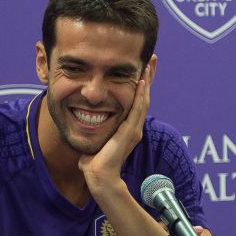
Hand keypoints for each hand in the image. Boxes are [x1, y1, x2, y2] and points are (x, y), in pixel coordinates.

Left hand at [79, 63, 154, 193]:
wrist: (98, 175)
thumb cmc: (93, 162)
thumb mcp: (95, 141)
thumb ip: (94, 133)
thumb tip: (83, 127)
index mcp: (127, 129)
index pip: (135, 102)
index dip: (139, 85)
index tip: (141, 70)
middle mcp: (134, 127)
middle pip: (143, 97)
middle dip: (147, 77)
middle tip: (151, 59)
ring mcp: (133, 129)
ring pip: (143, 100)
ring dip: (146, 81)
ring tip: (149, 64)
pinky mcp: (130, 132)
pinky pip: (136, 109)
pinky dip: (140, 94)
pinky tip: (141, 81)